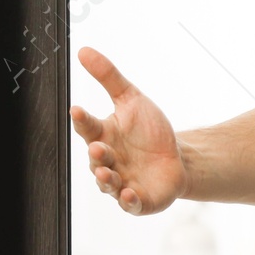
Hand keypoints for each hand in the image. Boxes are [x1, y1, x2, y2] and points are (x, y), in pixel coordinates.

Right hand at [70, 47, 187, 214]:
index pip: (88, 127)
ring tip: (107, 174)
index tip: (77, 110)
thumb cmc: (149, 131)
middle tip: (99, 148)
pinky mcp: (138, 201)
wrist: (178, 159)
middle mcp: (108, 162)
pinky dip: (128, 201)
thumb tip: (83, 50)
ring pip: (107, 184)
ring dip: (106, 179)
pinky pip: (130, 204)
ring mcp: (121, 182)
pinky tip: (128, 195)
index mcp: (103, 136)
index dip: (82, 120)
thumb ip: (109, 77)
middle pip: (96, 159)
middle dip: (97, 155)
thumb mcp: (131, 99)